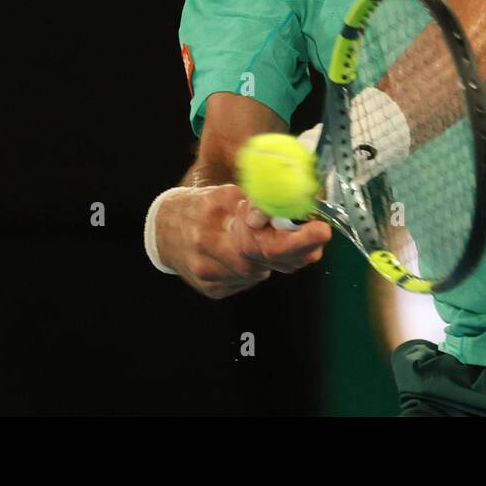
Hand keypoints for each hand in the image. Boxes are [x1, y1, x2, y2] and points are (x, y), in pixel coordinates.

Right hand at [156, 184, 329, 298]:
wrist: (163, 230)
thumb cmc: (202, 207)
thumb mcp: (227, 194)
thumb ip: (258, 203)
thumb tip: (293, 210)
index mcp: (213, 222)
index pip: (261, 240)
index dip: (296, 240)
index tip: (321, 232)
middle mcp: (208, 252)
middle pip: (263, 262)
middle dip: (294, 251)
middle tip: (316, 240)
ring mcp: (208, 275)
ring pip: (258, 274)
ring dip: (272, 259)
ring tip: (266, 241)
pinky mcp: (211, 290)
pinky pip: (247, 282)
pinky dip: (255, 269)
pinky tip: (246, 255)